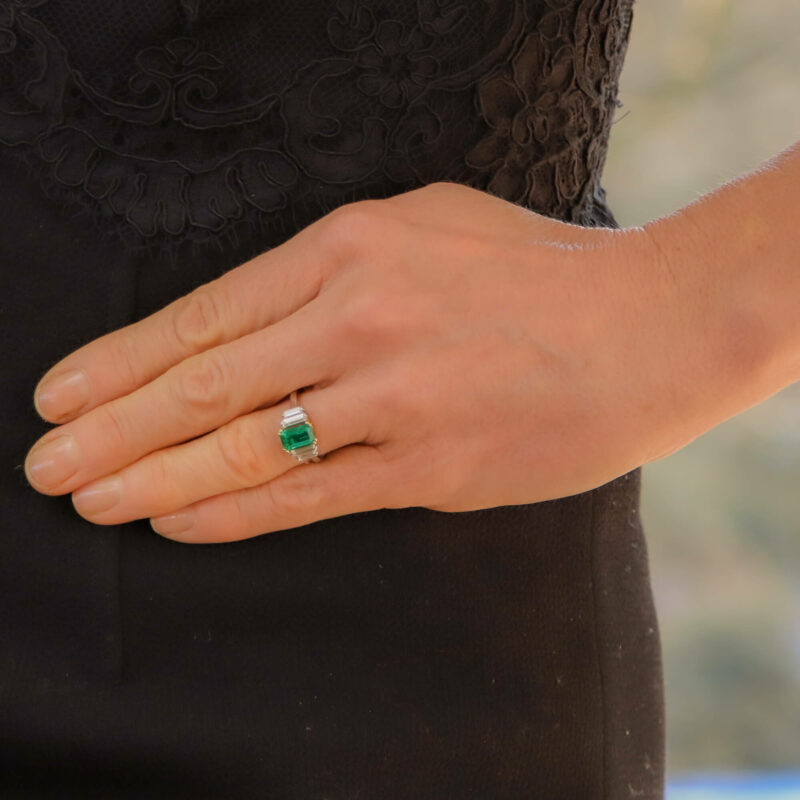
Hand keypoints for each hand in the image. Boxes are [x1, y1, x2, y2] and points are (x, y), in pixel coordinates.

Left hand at [23, 181, 697, 542]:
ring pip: (244, 447)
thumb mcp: (427, 224)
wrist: (649, 324)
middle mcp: (359, 319)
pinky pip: (310, 496)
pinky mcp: (429, 467)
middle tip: (48, 464)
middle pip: (204, 384)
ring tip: (92, 501)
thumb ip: (339, 267)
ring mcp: (393, 398)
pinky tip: (178, 524)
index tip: (65, 396)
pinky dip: (235, 514)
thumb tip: (262, 321)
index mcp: (350, 247)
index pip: (206, 313)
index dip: (123, 360)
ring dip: (155, 480)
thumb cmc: (539, 272)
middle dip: (114, 429)